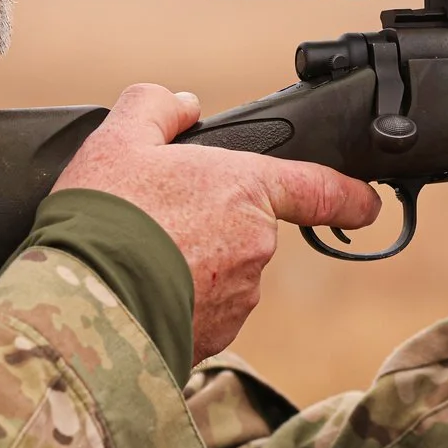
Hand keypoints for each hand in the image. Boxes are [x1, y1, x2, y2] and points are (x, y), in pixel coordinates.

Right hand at [55, 84, 380, 359]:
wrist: (83, 304)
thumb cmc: (105, 218)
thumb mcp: (118, 138)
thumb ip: (157, 108)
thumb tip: (182, 106)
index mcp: (245, 190)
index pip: (320, 190)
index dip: (349, 196)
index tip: (364, 203)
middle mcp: (255, 248)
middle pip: (246, 231)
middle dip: (210, 226)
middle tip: (155, 221)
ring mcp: (237, 300)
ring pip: (223, 276)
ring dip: (191, 269)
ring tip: (136, 261)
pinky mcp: (214, 340)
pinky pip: (202, 315)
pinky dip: (176, 304)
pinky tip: (137, 294)